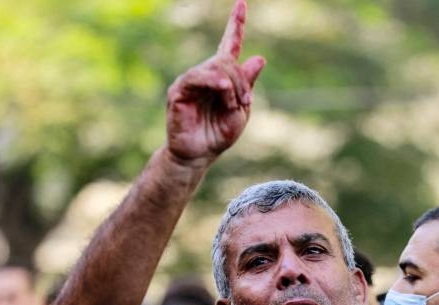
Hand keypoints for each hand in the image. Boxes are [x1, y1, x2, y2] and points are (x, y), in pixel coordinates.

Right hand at [165, 0, 265, 164]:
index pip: (229, 45)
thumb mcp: (241, 110)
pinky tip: (224, 91)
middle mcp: (205, 75)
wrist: (199, 156)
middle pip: (227, 60)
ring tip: (233, 105)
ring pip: (215, 68)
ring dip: (231, 86)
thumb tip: (259, 58)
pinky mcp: (179, 91)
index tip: (241, 4)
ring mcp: (191, 81)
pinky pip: (198, 78)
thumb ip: (247, 86)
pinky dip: (215, 83)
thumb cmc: (218, 135)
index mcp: (221, 78)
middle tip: (245, 103)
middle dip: (241, 80)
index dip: (236, 25)